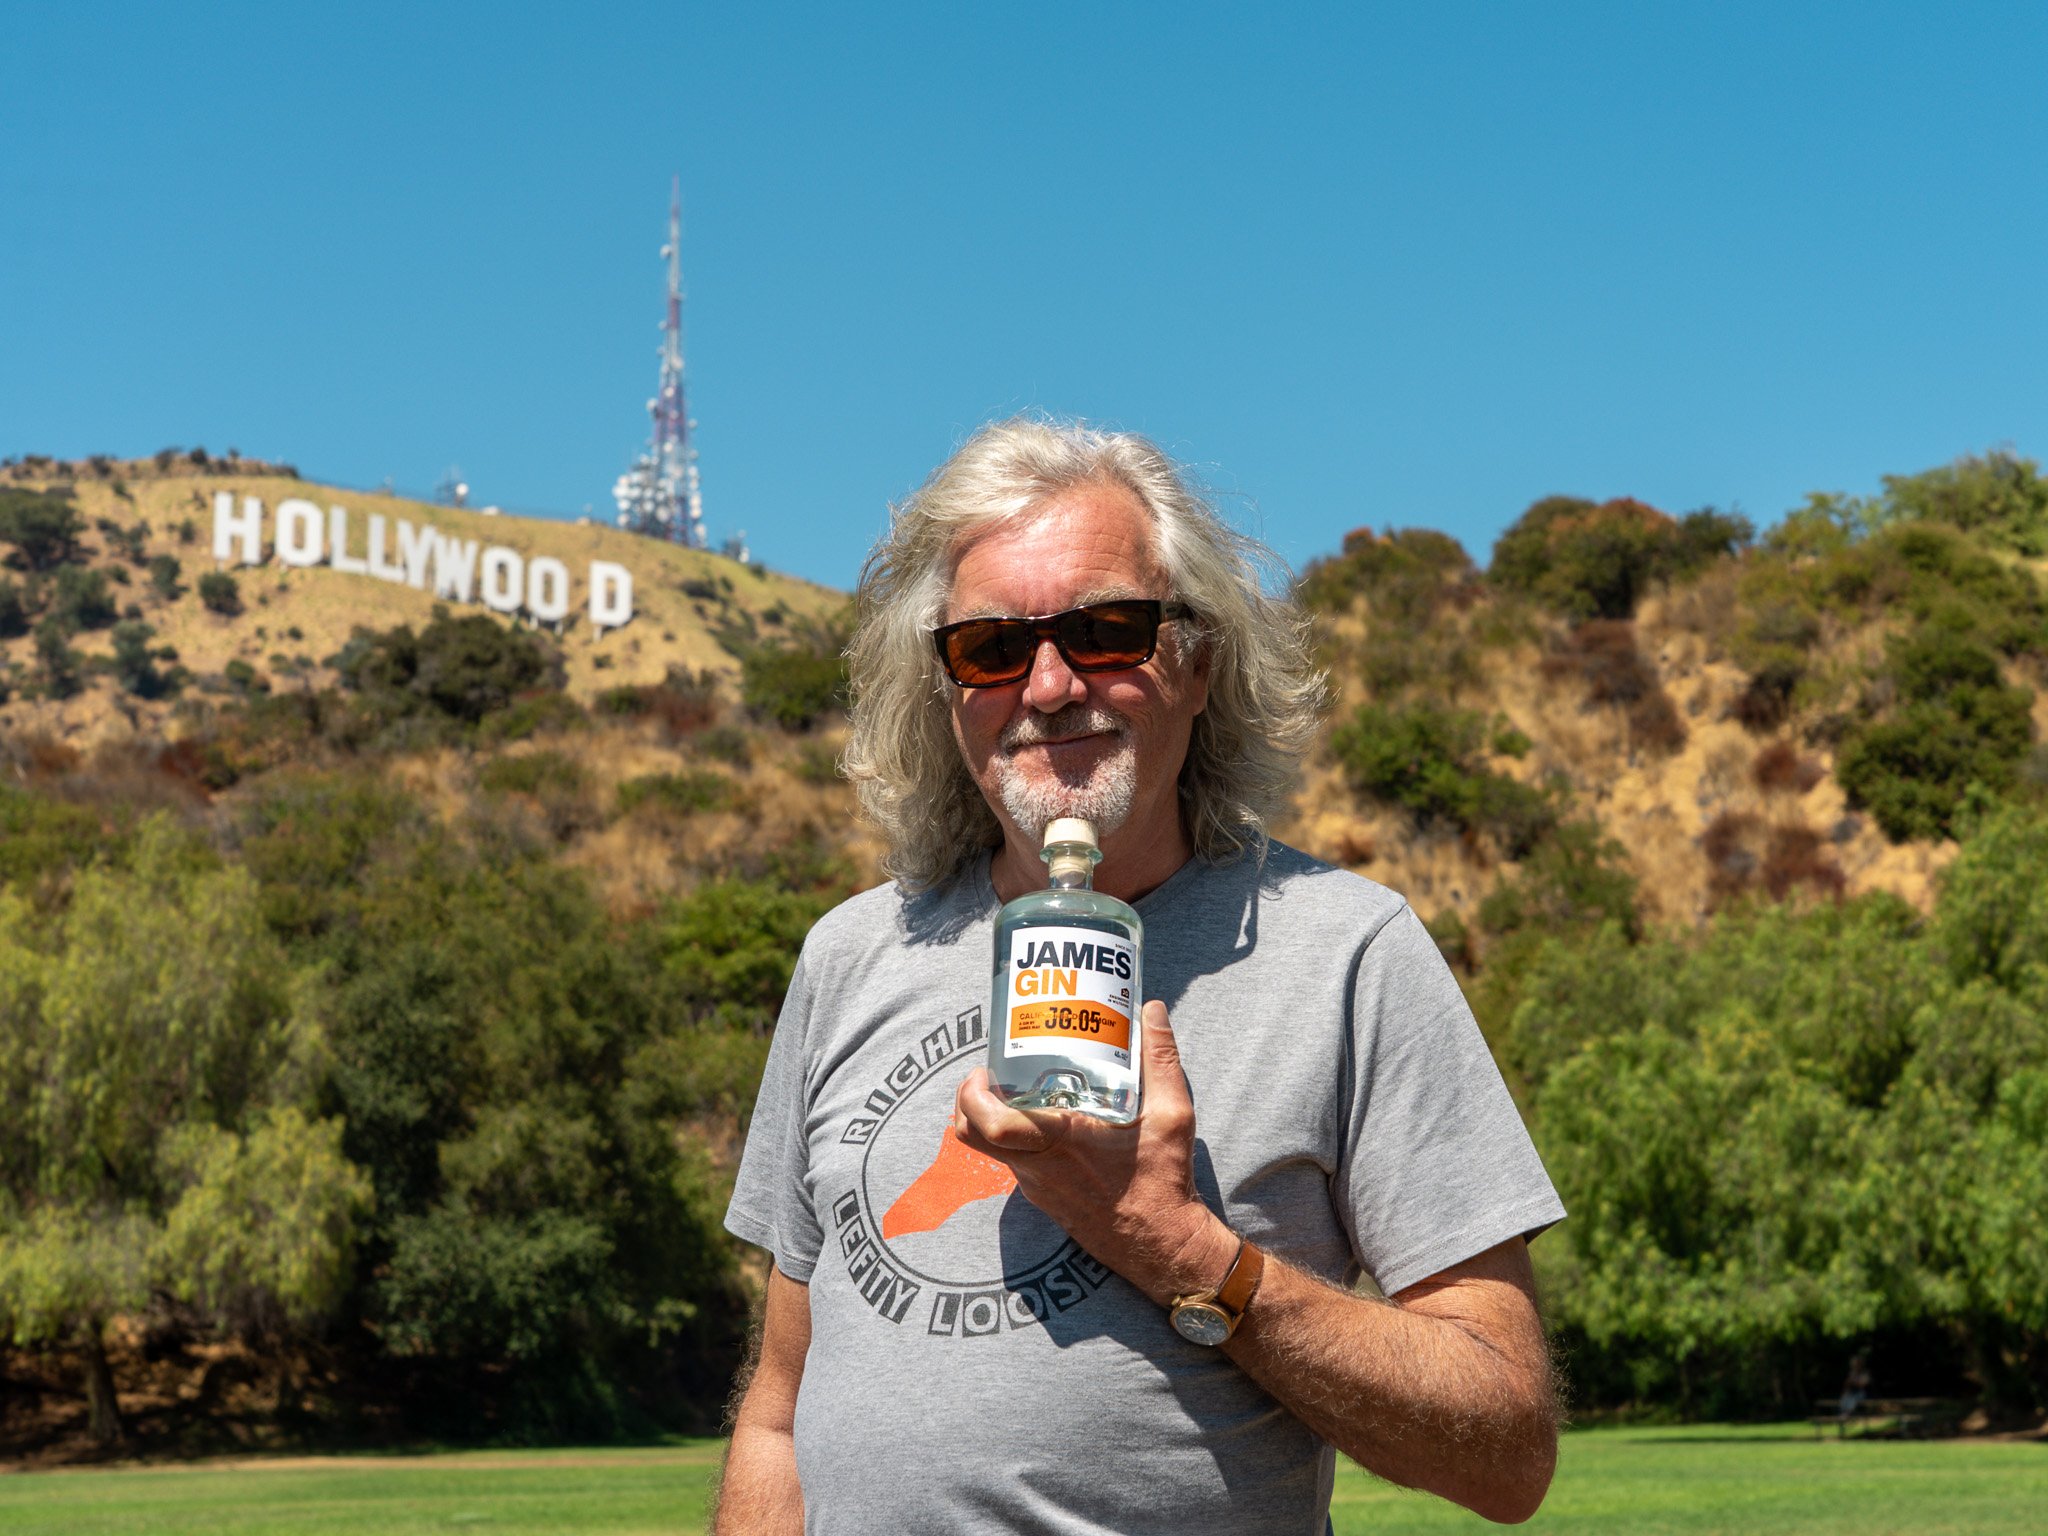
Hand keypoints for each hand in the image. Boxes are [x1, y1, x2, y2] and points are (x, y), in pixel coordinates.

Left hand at [953, 1001, 1237, 1305]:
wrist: (1164, 1248)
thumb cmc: (1164, 1185)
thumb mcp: (1174, 1116)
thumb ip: (1161, 1059)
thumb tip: (1153, 1009)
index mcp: (1060, 1145)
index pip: (989, 1127)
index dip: (971, 1095)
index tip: (983, 1070)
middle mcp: (1038, 1170)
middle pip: (973, 1136)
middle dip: (970, 1099)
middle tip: (993, 1072)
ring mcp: (1038, 1188)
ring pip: (992, 1150)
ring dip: (994, 1117)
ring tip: (1025, 1086)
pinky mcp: (1045, 1199)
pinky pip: (1014, 1163)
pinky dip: (1016, 1138)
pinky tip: (1050, 1119)